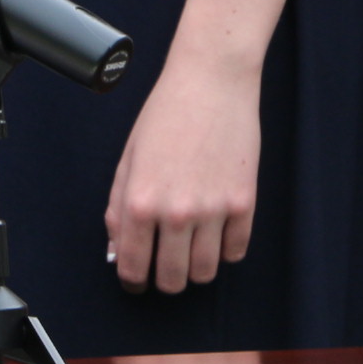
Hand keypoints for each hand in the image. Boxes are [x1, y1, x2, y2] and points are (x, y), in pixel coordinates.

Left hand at [102, 53, 258, 295]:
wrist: (210, 83)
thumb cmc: (165, 115)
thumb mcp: (128, 159)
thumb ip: (118, 208)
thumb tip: (118, 250)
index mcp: (140, 200)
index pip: (133, 266)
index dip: (132, 280)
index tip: (136, 280)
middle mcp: (176, 211)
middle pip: (173, 280)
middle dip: (165, 279)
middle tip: (164, 265)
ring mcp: (214, 210)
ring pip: (205, 273)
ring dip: (196, 268)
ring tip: (190, 248)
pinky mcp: (244, 204)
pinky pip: (235, 252)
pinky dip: (224, 250)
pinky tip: (215, 231)